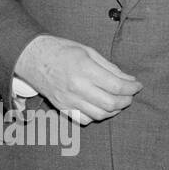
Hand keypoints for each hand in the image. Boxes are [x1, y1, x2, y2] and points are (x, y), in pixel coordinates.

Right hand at [14, 34, 140, 124]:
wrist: (31, 57)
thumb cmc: (60, 50)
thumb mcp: (87, 51)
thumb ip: (109, 67)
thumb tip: (128, 79)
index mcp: (84, 69)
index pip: (116, 85)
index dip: (132, 87)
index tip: (137, 85)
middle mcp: (77, 87)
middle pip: (111, 104)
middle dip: (126, 100)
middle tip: (129, 94)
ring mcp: (69, 100)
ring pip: (100, 115)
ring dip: (114, 110)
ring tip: (117, 101)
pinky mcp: (62, 107)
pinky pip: (85, 120)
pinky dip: (97, 116)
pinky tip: (99, 107)